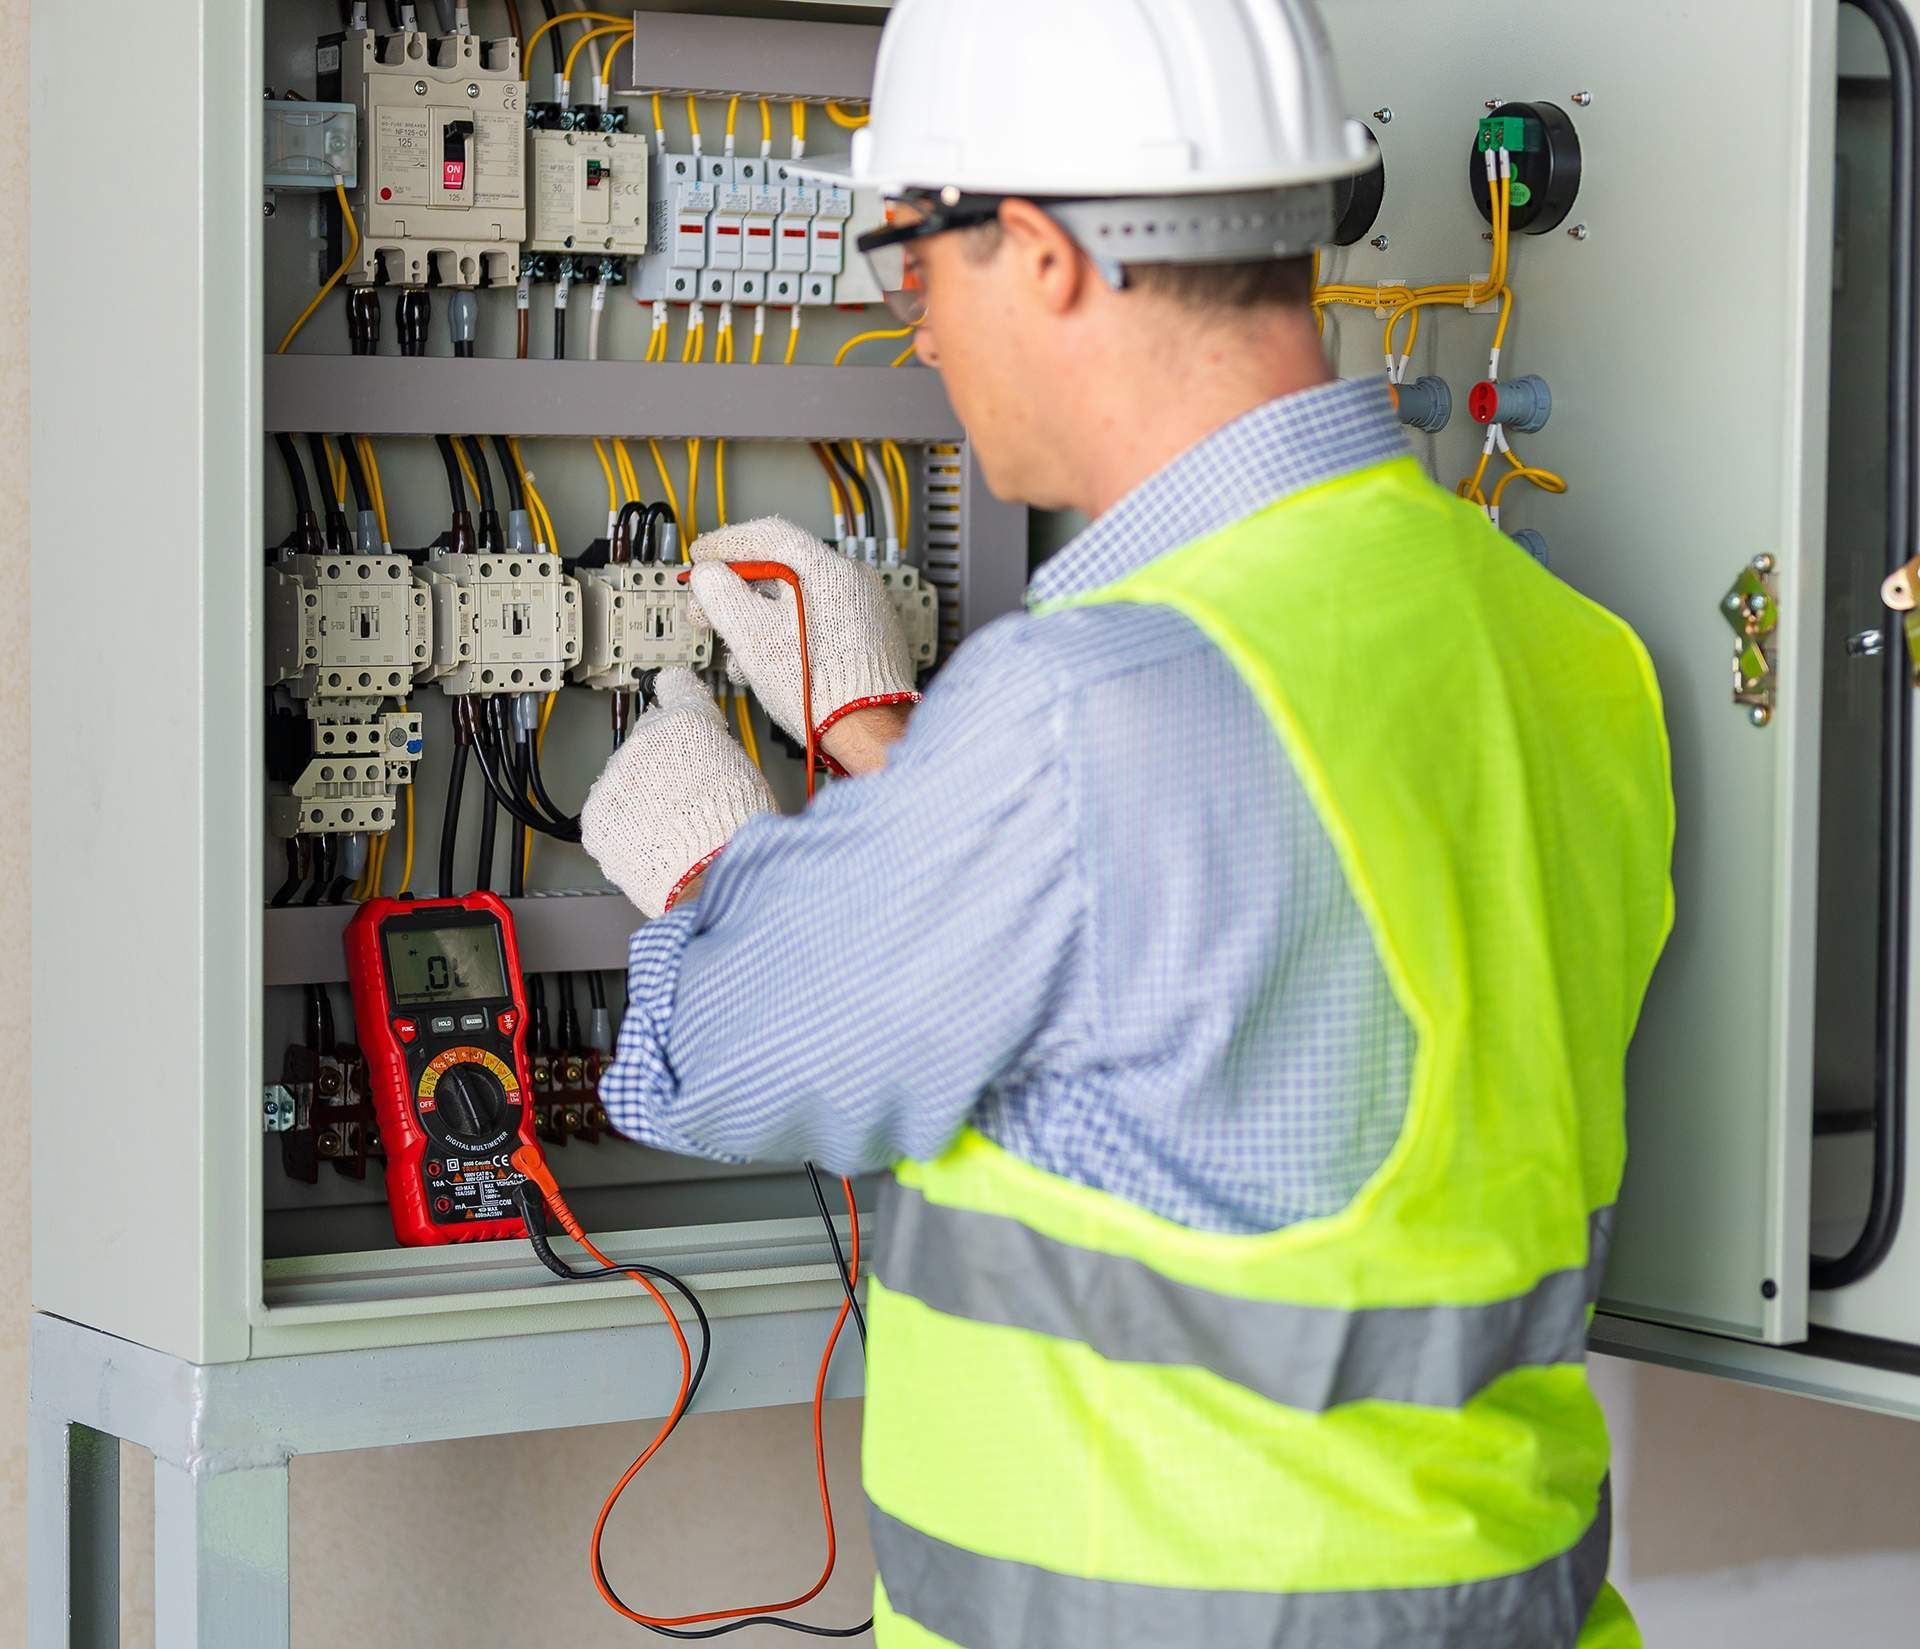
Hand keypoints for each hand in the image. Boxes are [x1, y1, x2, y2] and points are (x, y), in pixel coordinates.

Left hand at [581, 668, 775, 918]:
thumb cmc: (735, 831)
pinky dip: (623, 827)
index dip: (675, 694)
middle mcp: (645, 741)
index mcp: (688, 722)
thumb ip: (713, 748)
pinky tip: (651, 841)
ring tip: (671, 826)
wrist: (709, 876)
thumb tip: (704, 748)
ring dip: (641, 796)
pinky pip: (607, 814)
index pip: (674, 685)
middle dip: (662, 760)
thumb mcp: (745, 770)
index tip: (669, 694)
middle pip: (648, 739)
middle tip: (686, 793)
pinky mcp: (595, 816)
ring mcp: (615, 778)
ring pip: (624, 778)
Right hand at [688, 517, 920, 748]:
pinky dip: (786, 632)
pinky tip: (768, 662)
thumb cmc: (819, 689)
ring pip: (796, 599)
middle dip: (736, 590)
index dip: (727, 544)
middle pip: (782, 569)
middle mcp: (853, 582)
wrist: (867, 731)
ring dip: (758, 618)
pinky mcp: (866, 635)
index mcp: (828, 570)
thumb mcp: (751, 635)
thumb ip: (721, 594)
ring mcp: (863, 609)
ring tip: (735, 649)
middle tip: (707, 607)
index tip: (703, 558)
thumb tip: (709, 575)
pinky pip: (817, 621)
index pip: (770, 535)